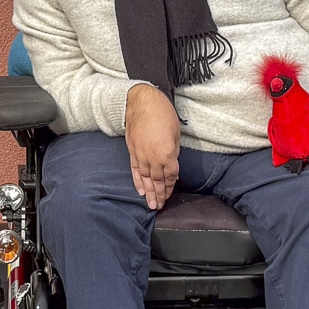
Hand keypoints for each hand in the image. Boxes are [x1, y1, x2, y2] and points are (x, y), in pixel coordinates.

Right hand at [125, 84, 180, 209]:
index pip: (171, 175)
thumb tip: (172, 167)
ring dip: (149, 192)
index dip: (171, 185)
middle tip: (159, 206)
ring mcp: (141, 155)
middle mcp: (153, 158)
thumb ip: (174, 153)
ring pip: (146, 179)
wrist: (142, 102)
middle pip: (158, 180)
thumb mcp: (175, 134)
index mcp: (167, 153)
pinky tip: (140, 190)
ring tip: (150, 204)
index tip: (171, 193)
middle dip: (160, 194)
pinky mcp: (132, 152)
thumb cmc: (163, 114)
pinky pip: (135, 170)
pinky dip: (138, 181)